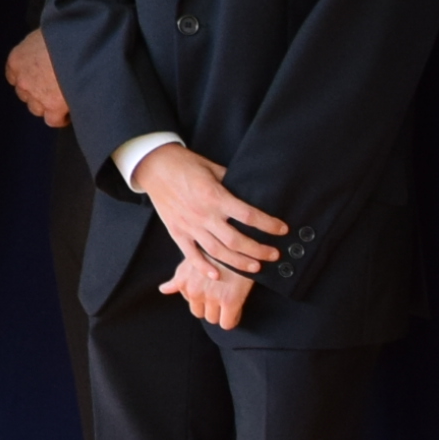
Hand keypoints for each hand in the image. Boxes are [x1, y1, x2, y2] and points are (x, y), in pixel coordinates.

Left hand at [5, 26, 68, 129]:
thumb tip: (45, 48)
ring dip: (47, 104)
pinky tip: (69, 111)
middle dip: (37, 91)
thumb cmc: (63, 32)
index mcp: (17, 59)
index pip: (14, 75)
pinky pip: (53, 120)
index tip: (38, 76)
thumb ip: (38, 46)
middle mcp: (23, 80)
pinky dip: (60, 118)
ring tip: (63, 96)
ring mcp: (37, 95)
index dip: (27, 77)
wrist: (79, 44)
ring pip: (37, 108)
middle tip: (54, 85)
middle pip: (25, 94)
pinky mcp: (53, 106)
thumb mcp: (43, 33)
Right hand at [131, 145, 288, 284]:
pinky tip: (217, 275)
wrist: (155, 166)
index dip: (268, 224)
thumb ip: (231, 182)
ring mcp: (189, 226)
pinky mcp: (177, 232)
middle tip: (274, 255)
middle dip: (258, 250)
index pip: (248, 215)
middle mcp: (204, 214)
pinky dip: (203, 267)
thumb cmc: (186, 164)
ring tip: (255, 268)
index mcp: (215, 196)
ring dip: (238, 262)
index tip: (282, 229)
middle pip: (236, 240)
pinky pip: (191, 254)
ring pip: (217, 251)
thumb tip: (252, 191)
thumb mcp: (213, 168)